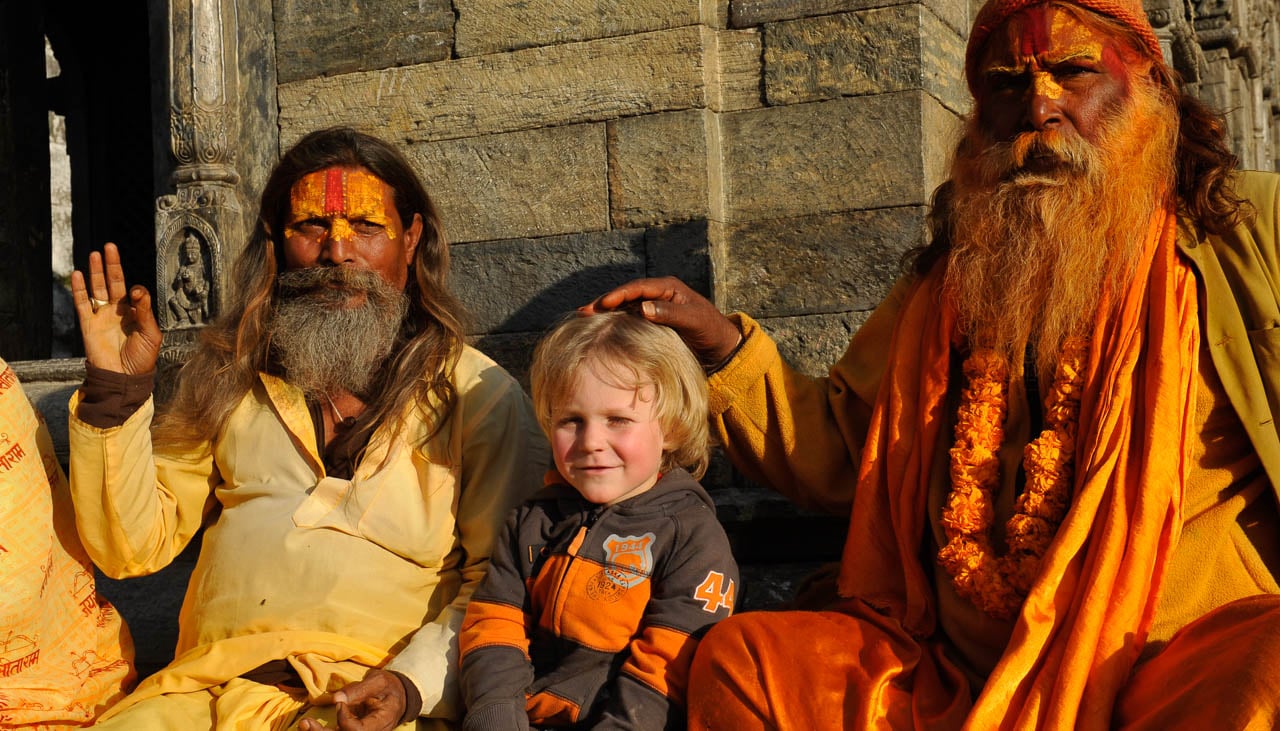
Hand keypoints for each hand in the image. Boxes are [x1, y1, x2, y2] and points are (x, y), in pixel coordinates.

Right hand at [71, 243, 161, 374]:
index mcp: (136, 313)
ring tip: (95, 254)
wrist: (125, 378)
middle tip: (110, 246)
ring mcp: (102, 317)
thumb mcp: (151, 334)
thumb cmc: (142, 359)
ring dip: (96, 272)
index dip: (134, 290)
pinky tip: (78, 274)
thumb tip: (135, 290)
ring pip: (97, 289)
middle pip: (113, 283)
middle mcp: (118, 312)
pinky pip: (82, 303)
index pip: (133, 292)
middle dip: (111, 265)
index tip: (134, 295)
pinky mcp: (88, 325)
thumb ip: (145, 311)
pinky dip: (79, 289)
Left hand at [298, 669, 407, 730]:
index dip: (345, 719)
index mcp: (381, 722)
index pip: (358, 730)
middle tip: (306, 723)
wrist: (397, 695)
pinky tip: (307, 725)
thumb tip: (337, 698)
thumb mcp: (378, 681)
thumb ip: (359, 689)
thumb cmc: (388, 687)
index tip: (340, 702)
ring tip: (304, 724)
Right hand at [581, 276, 741, 367]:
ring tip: (583, 318)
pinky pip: (628, 318)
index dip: (619, 294)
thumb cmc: (710, 330)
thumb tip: (643, 307)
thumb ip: (670, 313)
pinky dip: (613, 322)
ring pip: (624, 307)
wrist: (719, 347)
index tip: (603, 304)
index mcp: (668, 288)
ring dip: (605, 312)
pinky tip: (599, 328)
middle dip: (604, 302)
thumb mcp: (693, 320)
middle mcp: (658, 295)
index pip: (638, 288)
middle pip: (626, 295)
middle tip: (583, 311)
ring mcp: (653, 308)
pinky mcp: (651, 322)